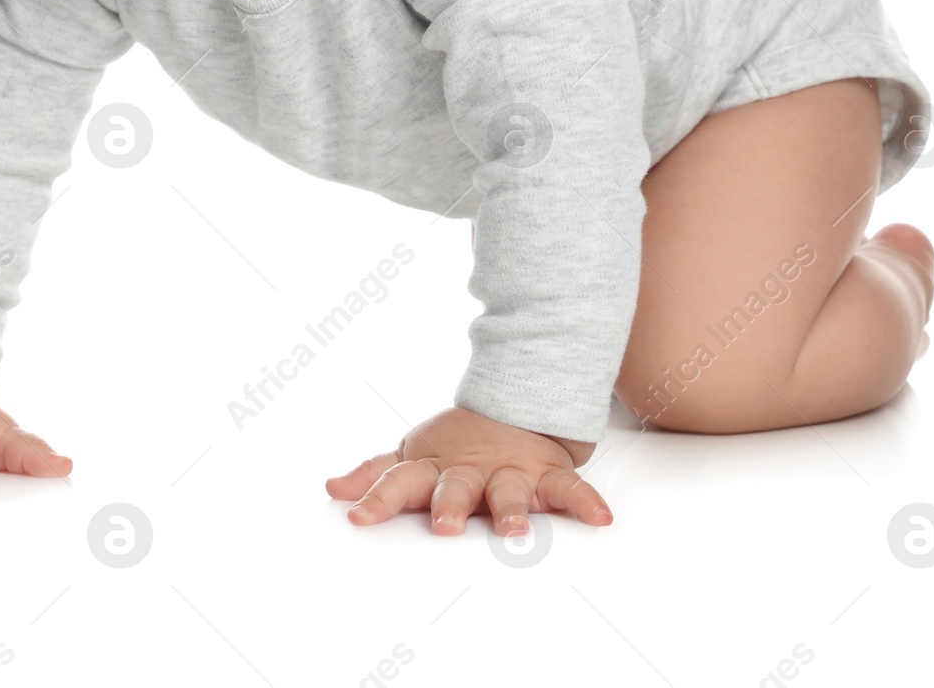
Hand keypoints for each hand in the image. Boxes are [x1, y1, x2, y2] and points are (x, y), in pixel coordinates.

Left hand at [324, 405, 608, 535]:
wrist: (516, 404)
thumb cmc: (458, 445)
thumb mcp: (414, 456)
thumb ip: (376, 474)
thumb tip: (332, 488)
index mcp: (434, 468)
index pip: (399, 481)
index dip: (378, 498)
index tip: (358, 516)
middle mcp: (470, 471)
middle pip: (456, 488)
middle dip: (451, 506)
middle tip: (445, 525)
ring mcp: (510, 472)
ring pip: (510, 490)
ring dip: (513, 508)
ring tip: (515, 528)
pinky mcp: (547, 474)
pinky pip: (570, 489)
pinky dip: (586, 501)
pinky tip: (601, 518)